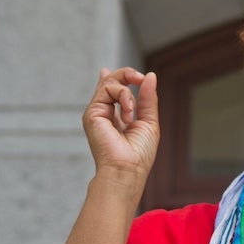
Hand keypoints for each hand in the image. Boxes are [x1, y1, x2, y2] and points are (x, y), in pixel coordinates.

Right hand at [82, 67, 159, 183]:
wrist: (127, 169)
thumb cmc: (139, 154)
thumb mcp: (148, 122)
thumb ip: (147, 100)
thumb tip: (150, 76)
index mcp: (115, 118)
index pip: (112, 92)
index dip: (119, 78)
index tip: (137, 77)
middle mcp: (103, 114)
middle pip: (110, 82)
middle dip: (126, 74)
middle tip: (140, 77)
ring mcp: (97, 113)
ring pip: (109, 82)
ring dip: (127, 91)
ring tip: (132, 112)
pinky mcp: (92, 113)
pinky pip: (108, 89)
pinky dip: (124, 96)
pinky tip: (128, 114)